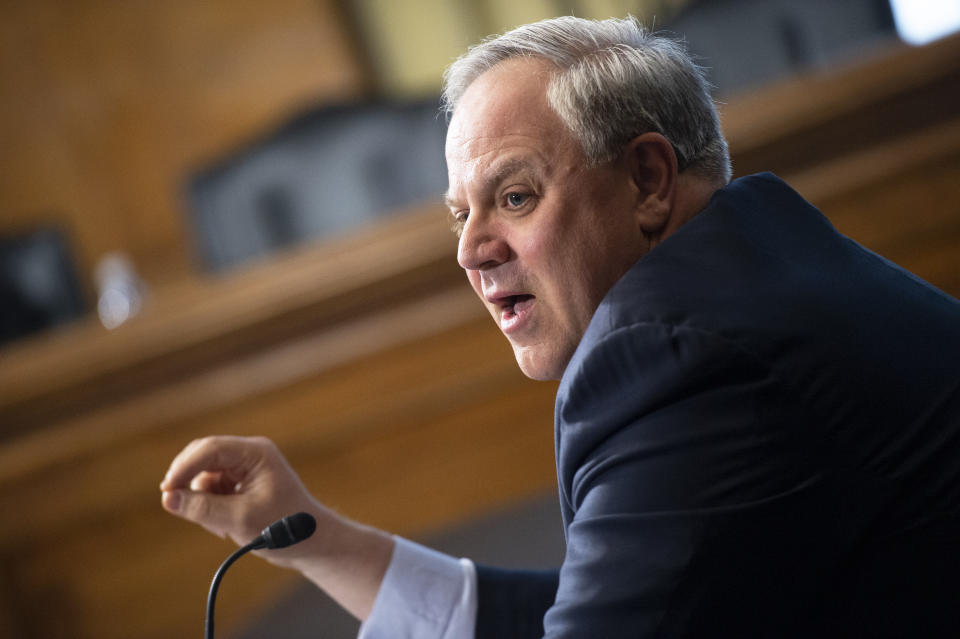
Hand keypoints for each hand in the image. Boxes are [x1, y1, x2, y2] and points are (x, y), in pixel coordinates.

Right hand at [160, 435, 321, 561]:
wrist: (310, 542)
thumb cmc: (285, 528)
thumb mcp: (240, 519)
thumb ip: (203, 508)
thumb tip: (167, 498)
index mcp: (256, 453)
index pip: (211, 449)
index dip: (184, 467)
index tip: (167, 490)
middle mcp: (249, 455)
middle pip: (202, 457)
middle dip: (188, 482)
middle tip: (175, 505)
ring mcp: (244, 468)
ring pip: (203, 476)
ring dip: (202, 501)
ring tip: (220, 527)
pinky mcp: (239, 483)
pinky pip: (210, 489)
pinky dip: (210, 507)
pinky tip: (224, 527)